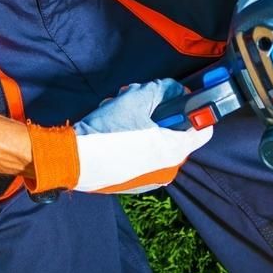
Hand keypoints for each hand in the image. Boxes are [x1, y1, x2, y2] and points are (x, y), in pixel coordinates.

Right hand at [26, 80, 211, 194]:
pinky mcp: (134, 183)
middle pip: (175, 132)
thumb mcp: (135, 99)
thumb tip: (176, 89)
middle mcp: (168, 168)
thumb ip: (163, 90)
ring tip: (117, 113)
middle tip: (136, 101)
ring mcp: (151, 178)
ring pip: (156, 142)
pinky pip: (143, 156)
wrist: (68, 161)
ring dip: (141, 124)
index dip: (193, 110)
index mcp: (175, 150)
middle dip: (158, 112)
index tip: (178, 100)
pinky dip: (134, 142)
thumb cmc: (104, 131)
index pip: (204, 129)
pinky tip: (113, 132)